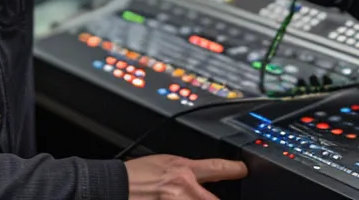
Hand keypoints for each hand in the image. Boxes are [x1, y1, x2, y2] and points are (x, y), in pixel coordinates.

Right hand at [124, 154, 247, 199]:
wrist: (115, 187)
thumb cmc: (135, 176)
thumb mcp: (165, 162)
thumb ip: (188, 170)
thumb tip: (207, 174)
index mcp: (183, 172)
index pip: (218, 169)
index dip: (235, 169)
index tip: (243, 170)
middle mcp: (184, 190)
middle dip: (215, 198)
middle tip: (211, 195)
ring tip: (187, 196)